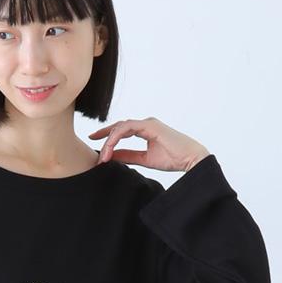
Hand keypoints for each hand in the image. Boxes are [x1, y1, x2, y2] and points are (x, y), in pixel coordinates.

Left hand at [88, 117, 209, 172]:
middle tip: (91, 142)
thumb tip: (112, 157)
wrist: (190, 159)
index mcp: (145, 129)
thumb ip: (128, 156)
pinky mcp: (150, 126)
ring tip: (103, 156)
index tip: (95, 143)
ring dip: (109, 140)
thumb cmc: (173, 159)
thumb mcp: (144, 159)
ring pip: (121, 127)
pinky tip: (110, 149)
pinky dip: (116, 138)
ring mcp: (148, 123)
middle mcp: (145, 124)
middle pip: (119, 126)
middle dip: (104, 134)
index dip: (108, 135)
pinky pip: (127, 128)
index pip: (122, 129)